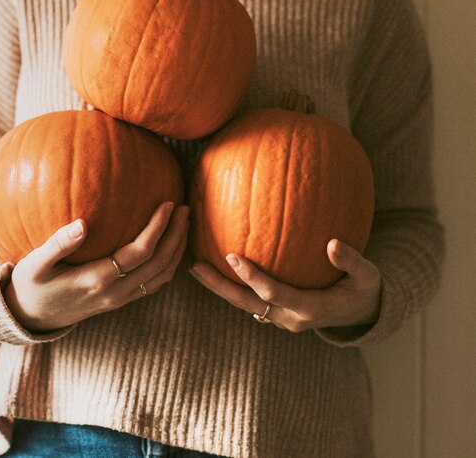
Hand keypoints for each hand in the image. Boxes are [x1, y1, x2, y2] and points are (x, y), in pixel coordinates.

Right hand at [3, 202, 189, 331]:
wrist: (31, 317)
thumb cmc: (31, 285)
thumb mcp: (35, 264)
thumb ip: (58, 243)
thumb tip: (82, 223)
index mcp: (97, 279)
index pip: (140, 252)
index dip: (158, 228)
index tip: (168, 204)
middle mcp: (115, 292)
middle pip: (160, 263)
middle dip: (177, 235)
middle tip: (186, 208)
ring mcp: (120, 299)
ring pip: (162, 275)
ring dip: (177, 249)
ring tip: (185, 223)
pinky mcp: (121, 300)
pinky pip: (154, 282)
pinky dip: (169, 263)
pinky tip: (171, 244)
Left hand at [189, 239, 380, 331]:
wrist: (362, 314)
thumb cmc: (364, 290)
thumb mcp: (367, 276)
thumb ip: (351, 261)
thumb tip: (333, 243)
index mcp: (310, 308)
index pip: (273, 293)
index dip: (252, 277)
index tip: (232, 256)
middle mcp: (290, 317)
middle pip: (247, 302)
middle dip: (220, 286)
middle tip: (195, 266)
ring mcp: (282, 318)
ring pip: (244, 303)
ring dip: (219, 287)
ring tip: (194, 266)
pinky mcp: (277, 312)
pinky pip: (250, 299)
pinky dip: (231, 285)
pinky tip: (215, 266)